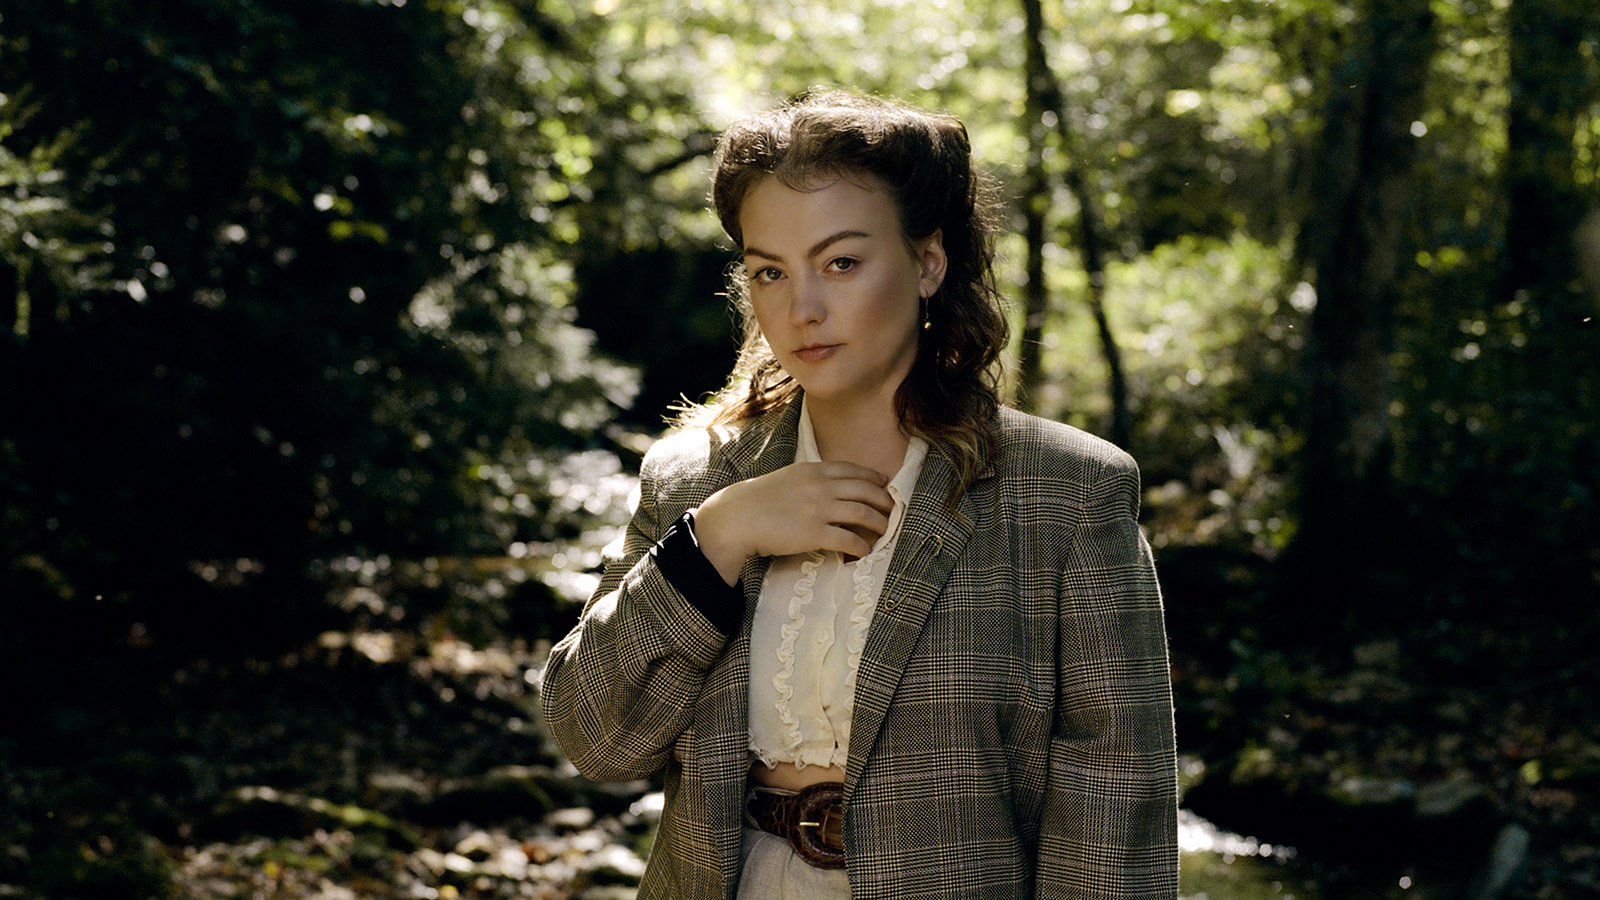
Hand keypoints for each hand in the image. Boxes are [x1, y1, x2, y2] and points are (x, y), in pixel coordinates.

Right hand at [692, 462, 893, 583]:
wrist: (738, 517)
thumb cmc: (759, 500)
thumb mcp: (788, 478)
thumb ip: (811, 479)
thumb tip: (831, 486)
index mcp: (813, 470)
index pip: (853, 470)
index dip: (872, 477)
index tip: (884, 483)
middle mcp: (820, 486)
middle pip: (865, 490)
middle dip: (883, 500)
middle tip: (892, 509)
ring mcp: (819, 509)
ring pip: (862, 513)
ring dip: (879, 522)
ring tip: (886, 529)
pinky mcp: (815, 533)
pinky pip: (848, 539)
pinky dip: (862, 545)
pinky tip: (866, 551)